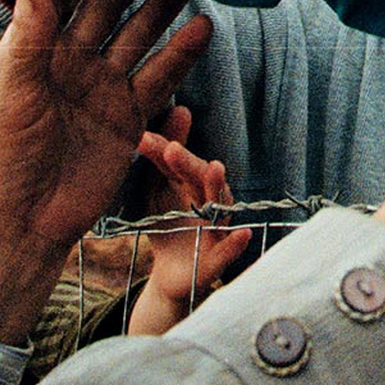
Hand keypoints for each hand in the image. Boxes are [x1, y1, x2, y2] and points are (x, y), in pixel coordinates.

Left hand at [0, 0, 212, 345]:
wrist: (23, 227)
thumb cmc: (2, 160)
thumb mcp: (14, 94)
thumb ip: (30, 39)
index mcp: (33, 50)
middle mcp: (70, 60)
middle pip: (107, 6)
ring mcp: (102, 86)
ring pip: (138, 34)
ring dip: (162, 5)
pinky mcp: (128, 116)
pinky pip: (160, 76)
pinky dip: (182, 53)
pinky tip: (206, 26)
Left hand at [128, 111, 253, 333]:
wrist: (171, 275)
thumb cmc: (169, 225)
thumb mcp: (160, 190)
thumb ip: (165, 156)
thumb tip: (180, 109)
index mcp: (192, 186)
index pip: (179, 163)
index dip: (164, 151)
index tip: (143, 139)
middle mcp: (209, 202)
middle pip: (200, 178)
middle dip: (188, 163)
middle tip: (170, 149)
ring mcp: (216, 229)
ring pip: (219, 206)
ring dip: (218, 188)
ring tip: (215, 168)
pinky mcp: (218, 259)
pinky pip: (230, 250)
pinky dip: (237, 243)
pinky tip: (242, 234)